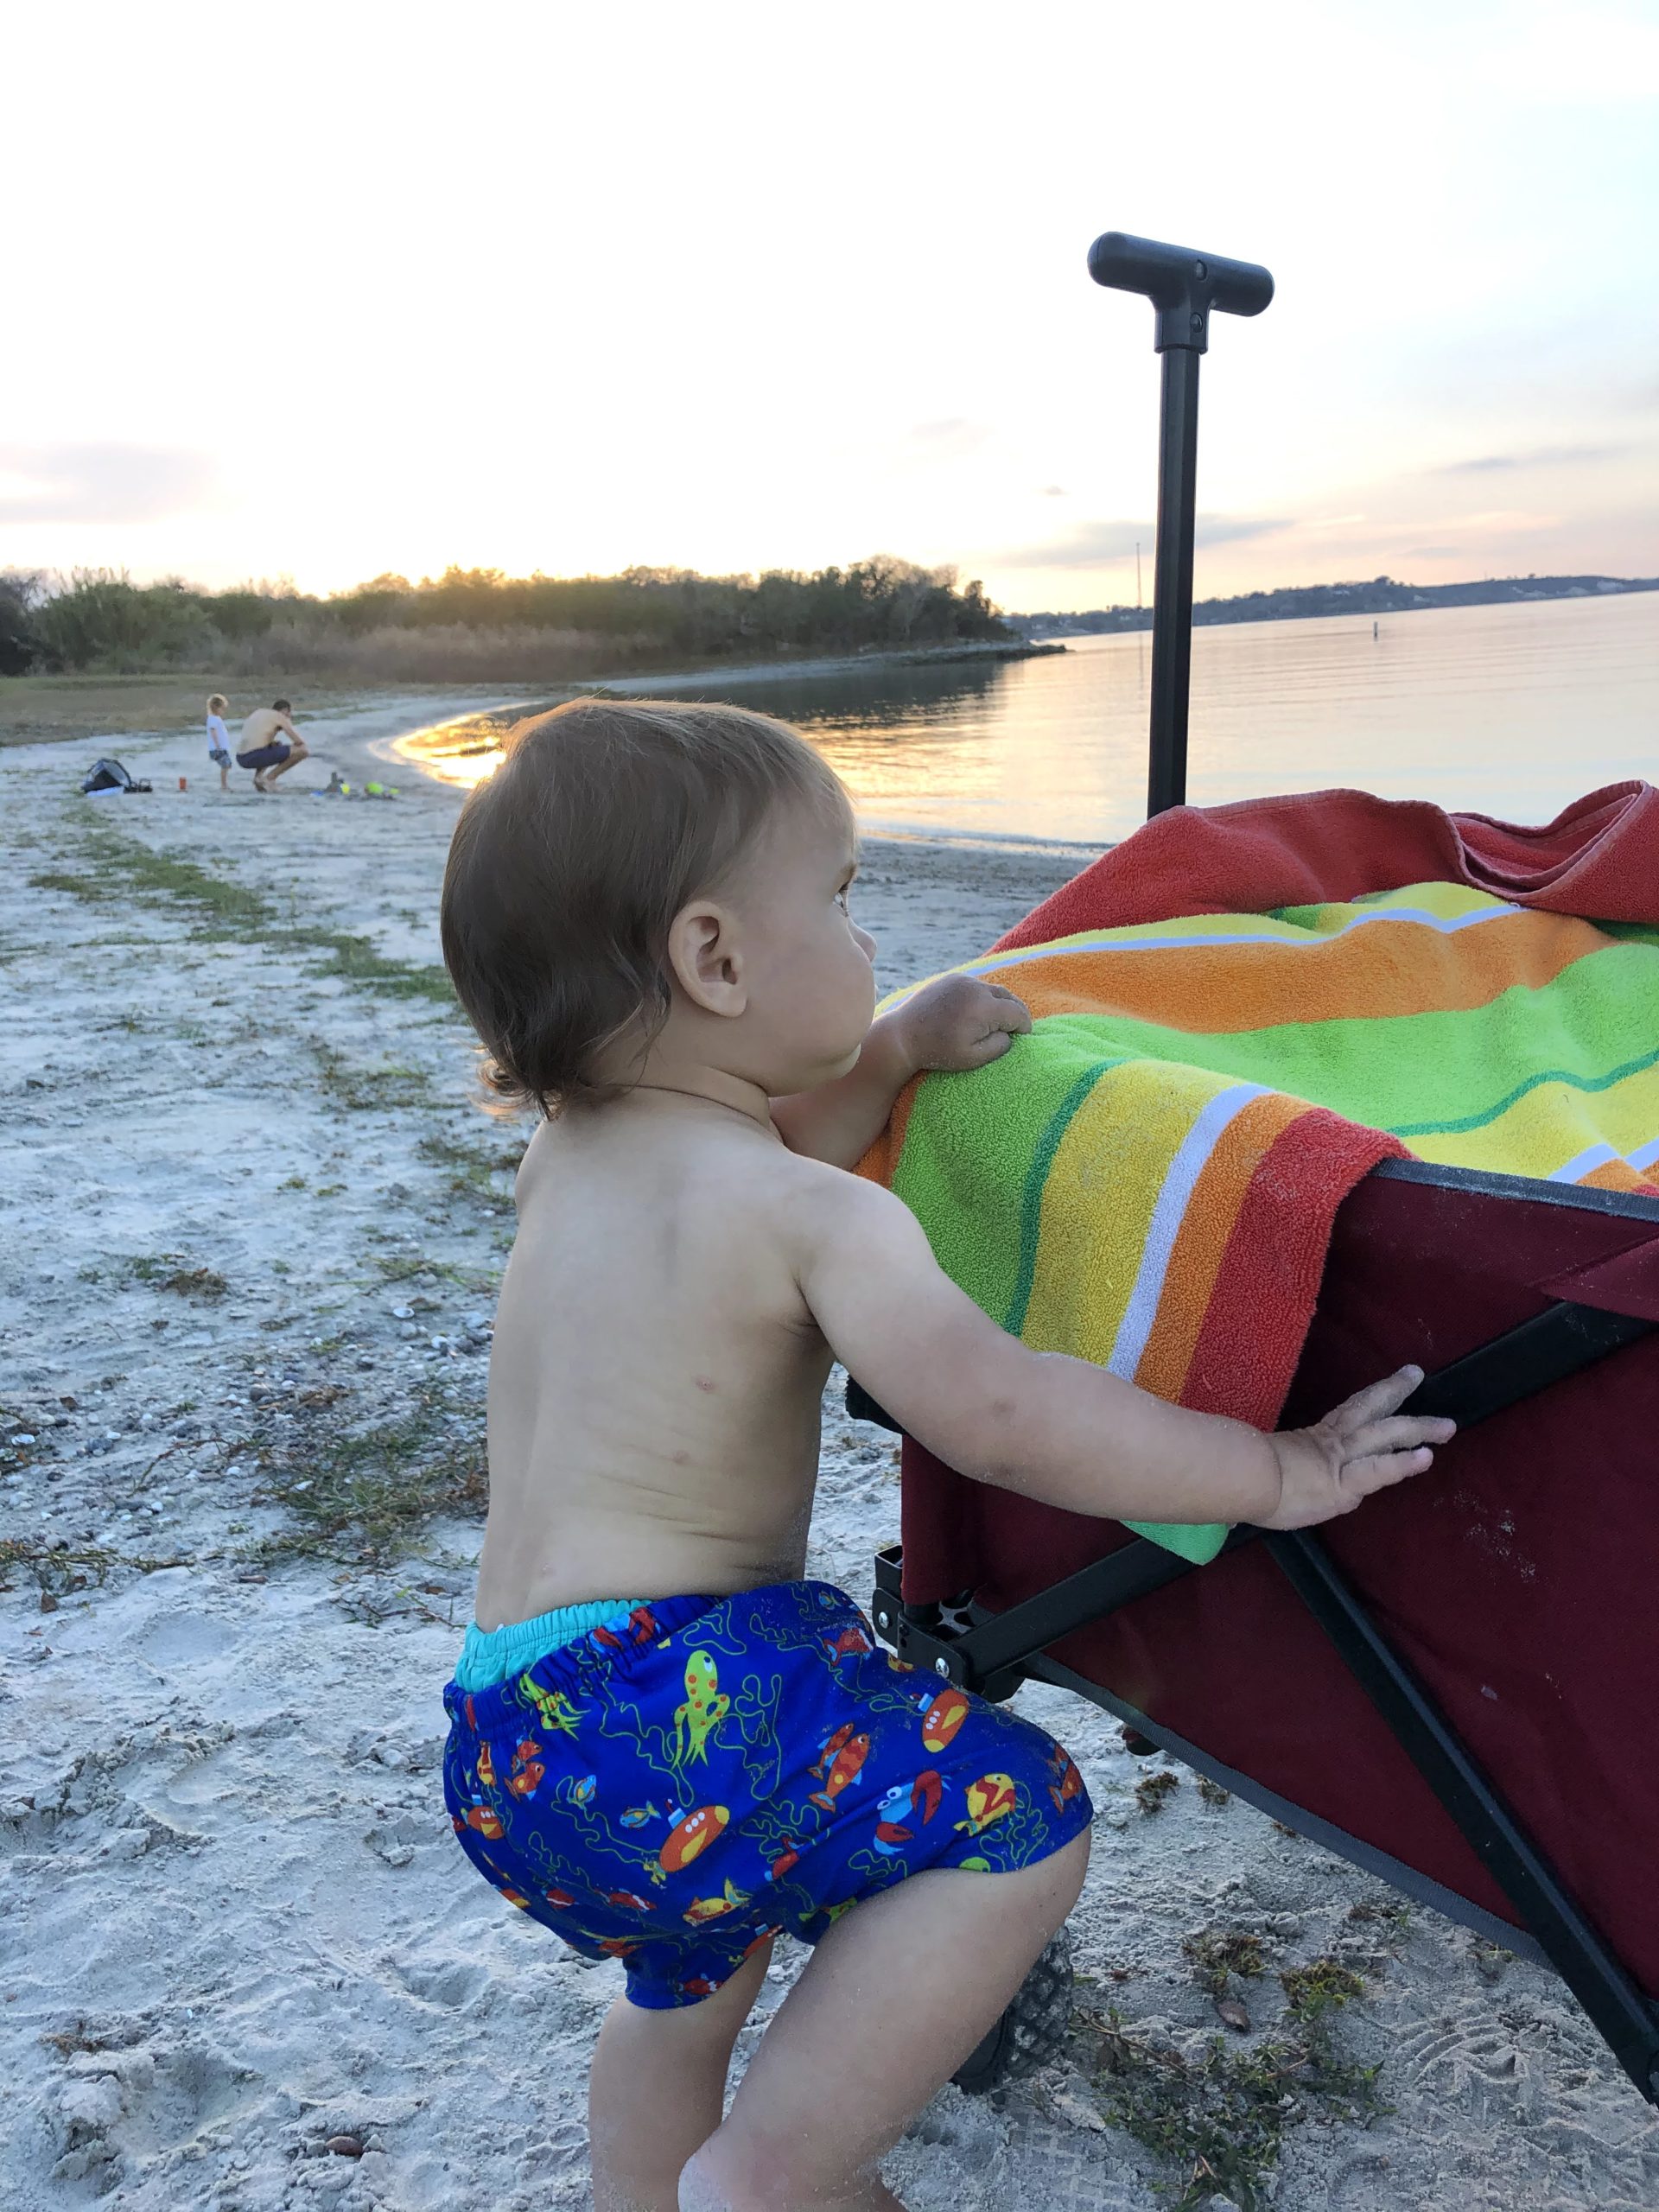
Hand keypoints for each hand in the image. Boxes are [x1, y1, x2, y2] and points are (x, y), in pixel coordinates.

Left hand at [893, 975, 1031, 1074]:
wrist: (903, 1036)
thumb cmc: (938, 1051)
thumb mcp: (973, 1058)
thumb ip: (999, 1045)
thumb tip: (1010, 1033)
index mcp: (983, 1008)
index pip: (1017, 1013)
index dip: (1024, 1026)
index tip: (1022, 1036)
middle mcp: (975, 988)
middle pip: (1008, 997)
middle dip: (1015, 1012)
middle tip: (1015, 1028)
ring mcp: (962, 980)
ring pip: (993, 989)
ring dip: (999, 1003)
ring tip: (997, 1020)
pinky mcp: (952, 978)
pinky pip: (976, 985)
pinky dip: (982, 997)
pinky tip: (976, 1011)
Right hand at [1259, 1365, 1454, 1530]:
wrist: (1244, 1477)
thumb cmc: (1244, 1472)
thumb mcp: (1264, 1465)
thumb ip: (1274, 1472)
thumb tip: (1263, 1487)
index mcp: (1313, 1438)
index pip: (1348, 1414)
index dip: (1371, 1399)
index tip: (1390, 1388)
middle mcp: (1332, 1442)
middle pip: (1370, 1410)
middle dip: (1396, 1393)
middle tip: (1415, 1375)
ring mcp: (1342, 1459)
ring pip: (1386, 1434)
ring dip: (1418, 1429)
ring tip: (1447, 1426)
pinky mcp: (1346, 1481)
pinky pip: (1380, 1469)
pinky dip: (1404, 1463)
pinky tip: (1427, 1457)